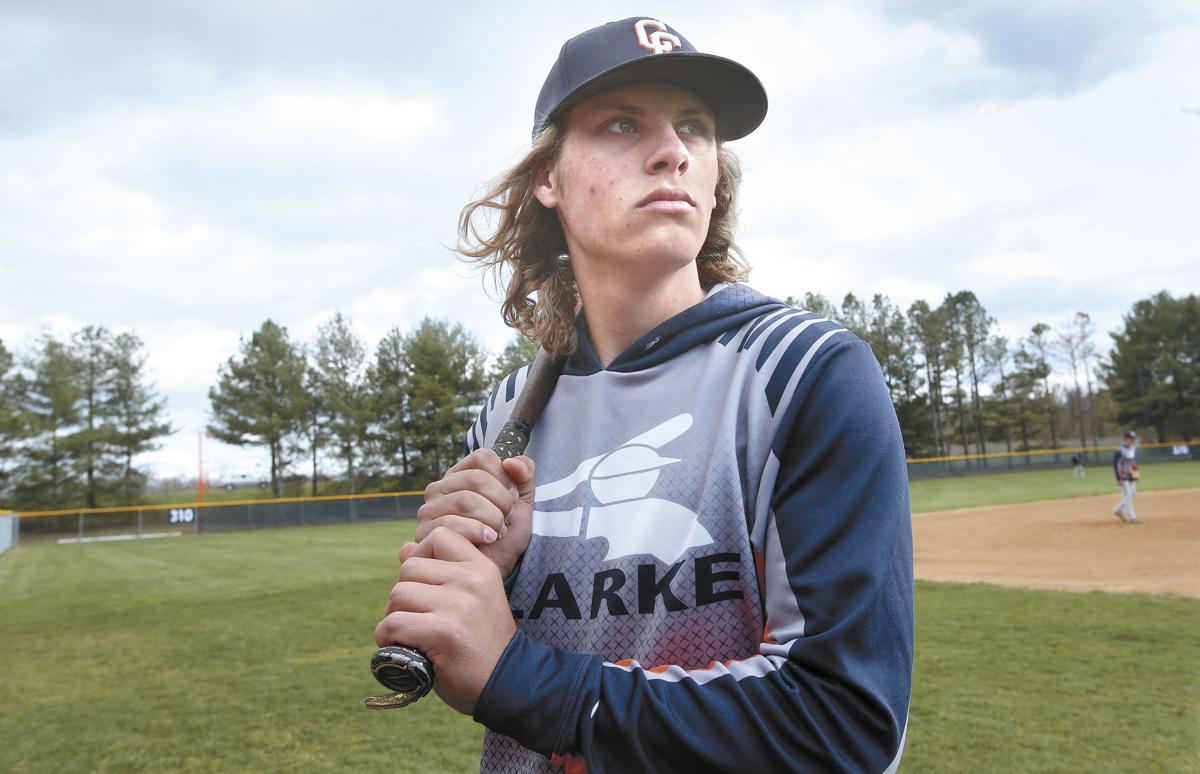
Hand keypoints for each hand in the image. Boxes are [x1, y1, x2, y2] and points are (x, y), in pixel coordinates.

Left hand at [376, 528, 516, 715]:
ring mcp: (457, 605)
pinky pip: (393, 623)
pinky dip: (388, 638)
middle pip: (410, 568)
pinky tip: (403, 647)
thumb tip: (404, 549)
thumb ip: (441, 570)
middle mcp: (471, 580)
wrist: (508, 682)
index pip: (438, 536)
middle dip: (404, 594)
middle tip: (417, 617)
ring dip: (395, 617)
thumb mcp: (473, 596)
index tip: (427, 584)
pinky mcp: (442, 631)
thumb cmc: (483, 640)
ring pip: (398, 594)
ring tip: (412, 634)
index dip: (422, 555)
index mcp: (481, 567)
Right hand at [416, 449, 534, 576]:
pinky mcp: (424, 533)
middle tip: (506, 520)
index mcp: (461, 474)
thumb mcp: (523, 501)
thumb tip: (511, 462)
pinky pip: (452, 524)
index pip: (482, 458)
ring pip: (465, 500)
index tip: (513, 499)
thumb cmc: (506, 536)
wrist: (495, 571)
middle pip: (475, 479)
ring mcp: (428, 510)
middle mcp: (439, 488)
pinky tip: (487, 541)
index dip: (504, 479)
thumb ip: (525, 473)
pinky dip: (477, 532)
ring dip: (491, 519)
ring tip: (497, 532)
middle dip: (501, 502)